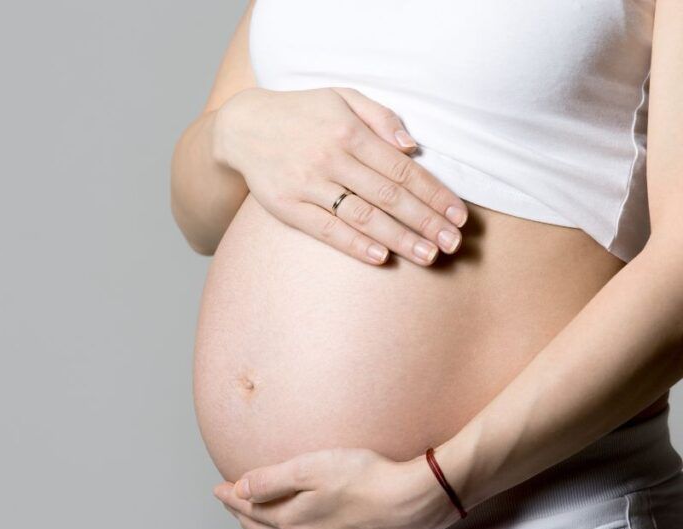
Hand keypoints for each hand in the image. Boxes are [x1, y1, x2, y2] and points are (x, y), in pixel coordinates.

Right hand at [212, 87, 467, 265]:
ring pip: (362, 216)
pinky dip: (355, 244)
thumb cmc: (302, 113)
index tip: (459, 215)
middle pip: (389, 196)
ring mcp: (307, 184)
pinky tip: (381, 257)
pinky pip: (326, 229)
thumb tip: (412, 148)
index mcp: (348, 131)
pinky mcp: (287, 206)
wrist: (242, 128)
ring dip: (399, 238)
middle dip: (426, 221)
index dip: (435, 194)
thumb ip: (381, 117)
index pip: (402, 169)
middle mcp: (330, 158)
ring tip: (428, 256)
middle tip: (454, 244)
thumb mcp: (341, 97)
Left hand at [212, 448, 460, 528]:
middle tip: (228, 499)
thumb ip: (271, 480)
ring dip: (262, 523)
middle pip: (262, 526)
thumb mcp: (309, 470)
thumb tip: (239, 489)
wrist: (411, 501)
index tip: (217, 488)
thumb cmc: (364, 480)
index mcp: (293, 519)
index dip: (231, 497)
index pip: (250, 509)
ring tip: (253, 513)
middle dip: (241, 512)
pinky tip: (295, 522)